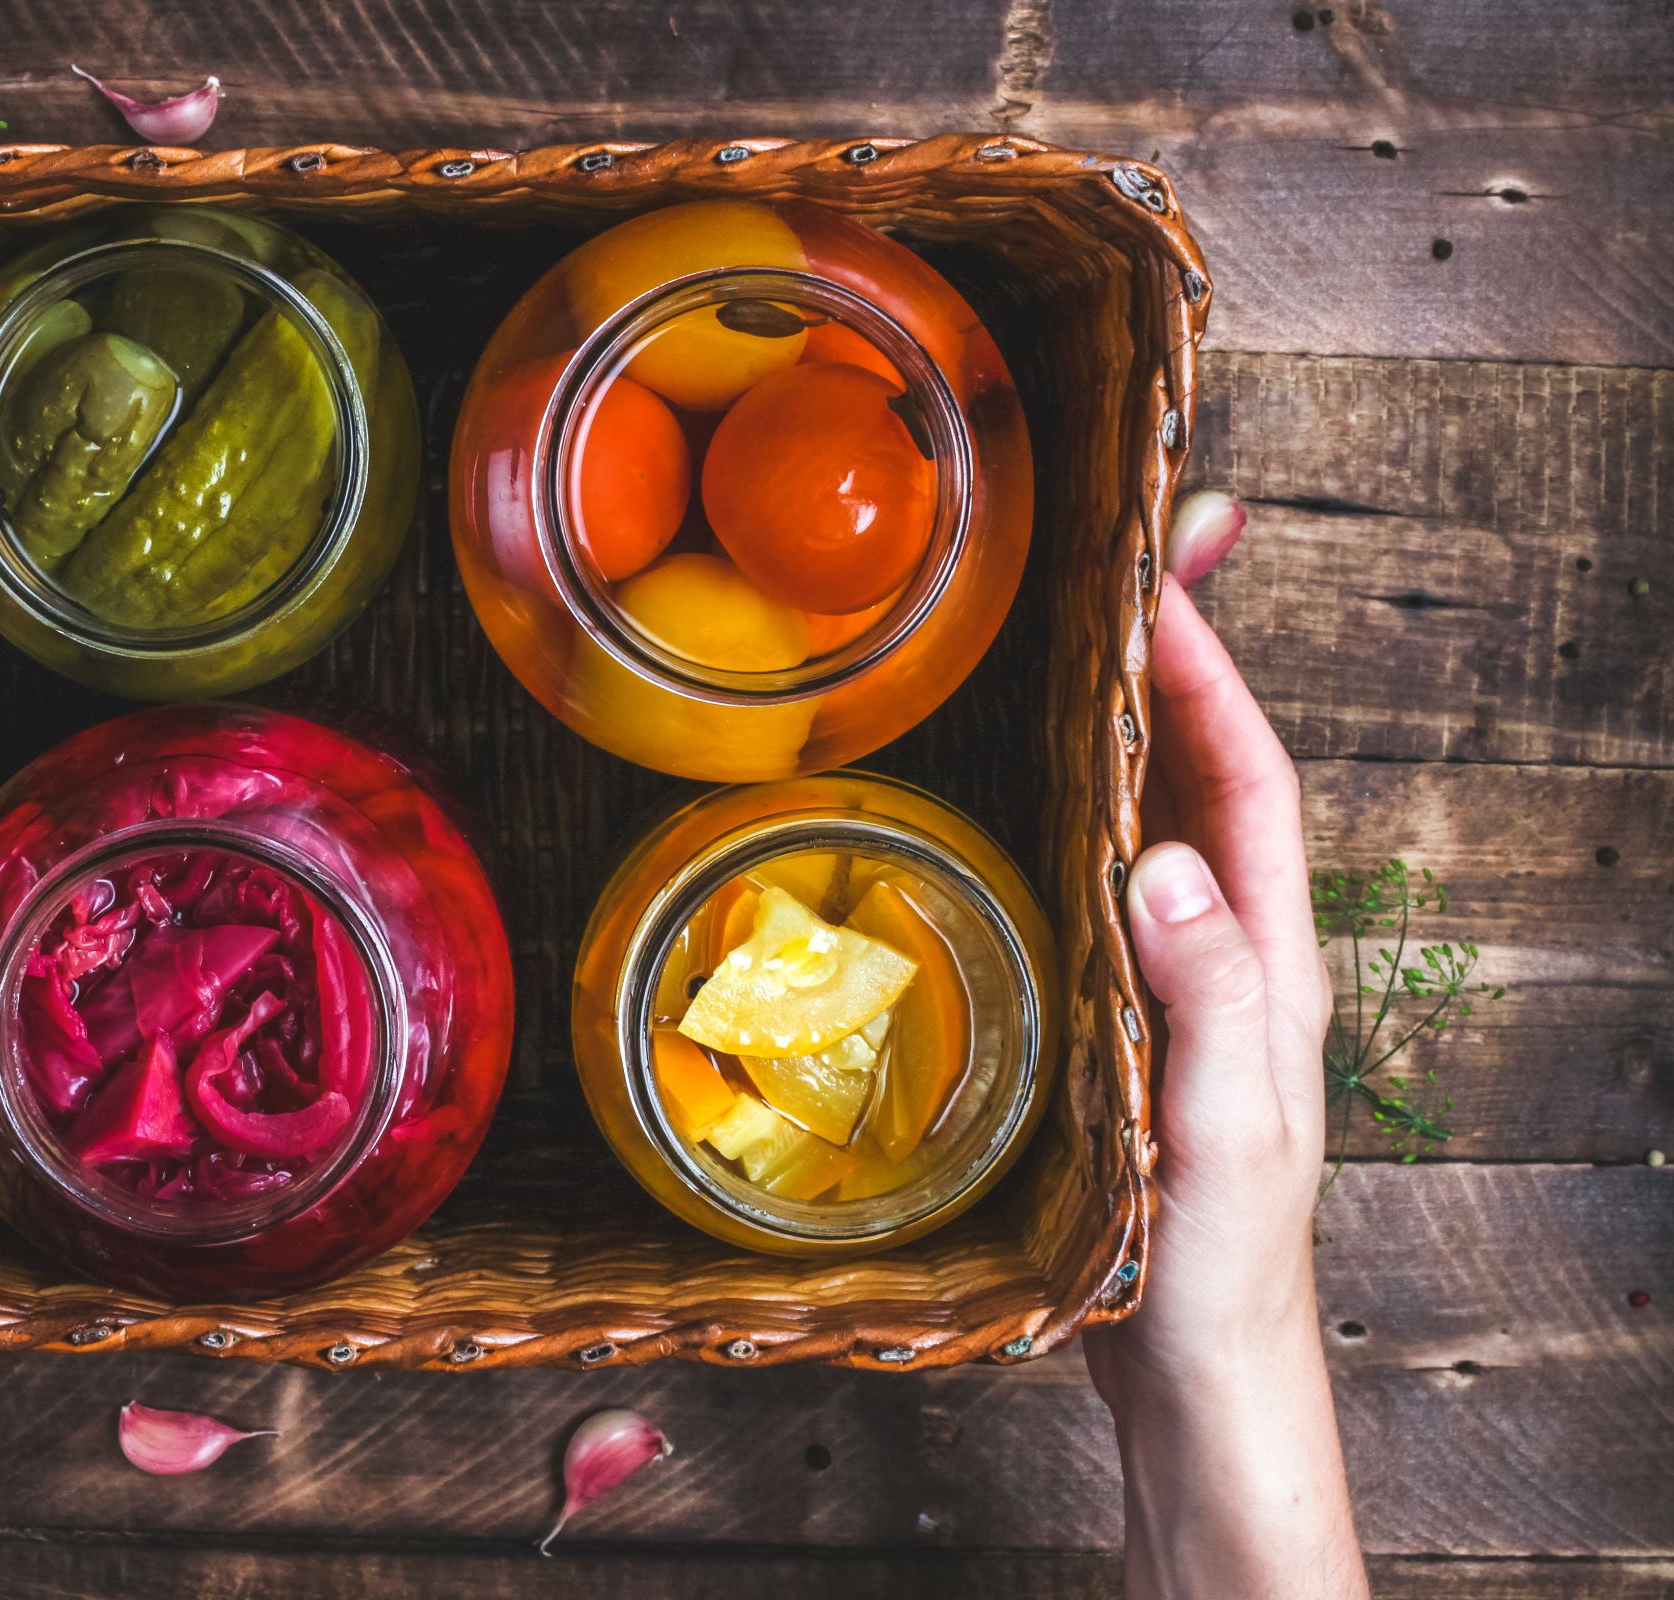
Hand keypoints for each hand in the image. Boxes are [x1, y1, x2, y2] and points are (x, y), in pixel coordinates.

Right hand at [1084, 495, 1367, 1598]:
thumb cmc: (1218, 1275)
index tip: (1153, 592)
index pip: (1251, 789)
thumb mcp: (1219, 1136)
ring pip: (1151, 837)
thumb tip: (1163, 863)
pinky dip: (1064, 833)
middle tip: (1097, 590)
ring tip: (1043, 670)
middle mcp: (1233, 966)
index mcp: (1274, 972)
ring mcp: (1177, 998)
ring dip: (1113, 745)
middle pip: (1206, 788)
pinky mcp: (1122, 1034)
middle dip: (1166, 678)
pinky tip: (1002, 828)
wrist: (1199, 1386)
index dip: (1209, 683)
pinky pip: (1099, 899)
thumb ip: (1207, 1005)